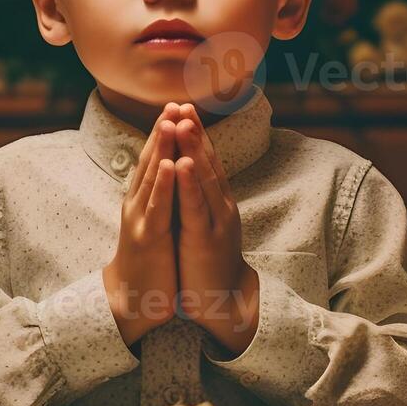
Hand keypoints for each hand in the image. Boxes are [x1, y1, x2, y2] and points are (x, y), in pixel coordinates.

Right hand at [103, 103, 180, 344]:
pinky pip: (157, 207)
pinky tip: (168, 164)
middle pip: (151, 160)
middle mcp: (138, 203)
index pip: (154, 159)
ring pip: (152, 177)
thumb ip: (159, 196)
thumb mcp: (156, 221)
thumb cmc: (150, 259)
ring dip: (160, 148)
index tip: (176, 106)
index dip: (164, 133)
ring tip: (170, 122)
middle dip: (162, 131)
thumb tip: (167, 172)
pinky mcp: (148, 238)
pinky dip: (162, 184)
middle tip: (172, 102)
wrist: (134, 299)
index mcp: (144, 199)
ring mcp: (141, 219)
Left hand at [171, 104, 259, 354]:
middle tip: (183, 103)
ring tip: (183, 122)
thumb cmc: (208, 263)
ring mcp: (215, 221)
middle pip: (207, 162)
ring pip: (204, 179)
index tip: (183, 108)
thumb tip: (188, 175)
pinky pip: (196, 207)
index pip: (206, 161)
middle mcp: (220, 205)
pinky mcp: (206, 239)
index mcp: (216, 202)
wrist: (223, 301)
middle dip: (194, 132)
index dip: (196, 134)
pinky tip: (183, 164)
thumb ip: (198, 200)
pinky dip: (190, 184)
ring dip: (193, 149)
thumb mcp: (203, 224)